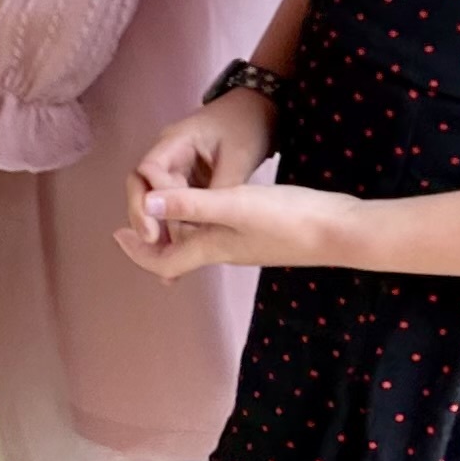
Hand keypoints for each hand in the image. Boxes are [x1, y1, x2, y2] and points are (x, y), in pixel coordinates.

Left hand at [115, 175, 364, 282]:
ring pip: (199, 241)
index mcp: (212, 247)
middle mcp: (225, 249)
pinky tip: (210, 199)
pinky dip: (202, 218)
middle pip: (179, 253)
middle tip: (135, 218)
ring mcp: (246, 243)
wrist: (341, 230)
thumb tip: (147, 206)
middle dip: (153, 241)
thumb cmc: (288, 218)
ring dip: (177, 227)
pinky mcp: (264, 230)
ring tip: (164, 205)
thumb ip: (191, 204)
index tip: (118, 234)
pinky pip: (220, 230)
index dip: (139, 252)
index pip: (165, 261)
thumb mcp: (234, 204)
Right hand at [124, 85, 276, 242]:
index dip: (151, 198)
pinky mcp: (185, 179)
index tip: (161, 224)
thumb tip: (207, 224)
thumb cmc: (247, 126)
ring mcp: (174, 166)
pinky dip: (175, 223)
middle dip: (143, 214)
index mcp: (175, 141)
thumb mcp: (239, 157)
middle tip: (152, 243)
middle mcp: (167, 154)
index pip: (148, 170)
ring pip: (155, 197)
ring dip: (158, 223)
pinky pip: (173, 202)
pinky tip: (182, 245)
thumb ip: (220, 190)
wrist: (258, 109)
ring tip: (165, 254)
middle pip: (140, 185)